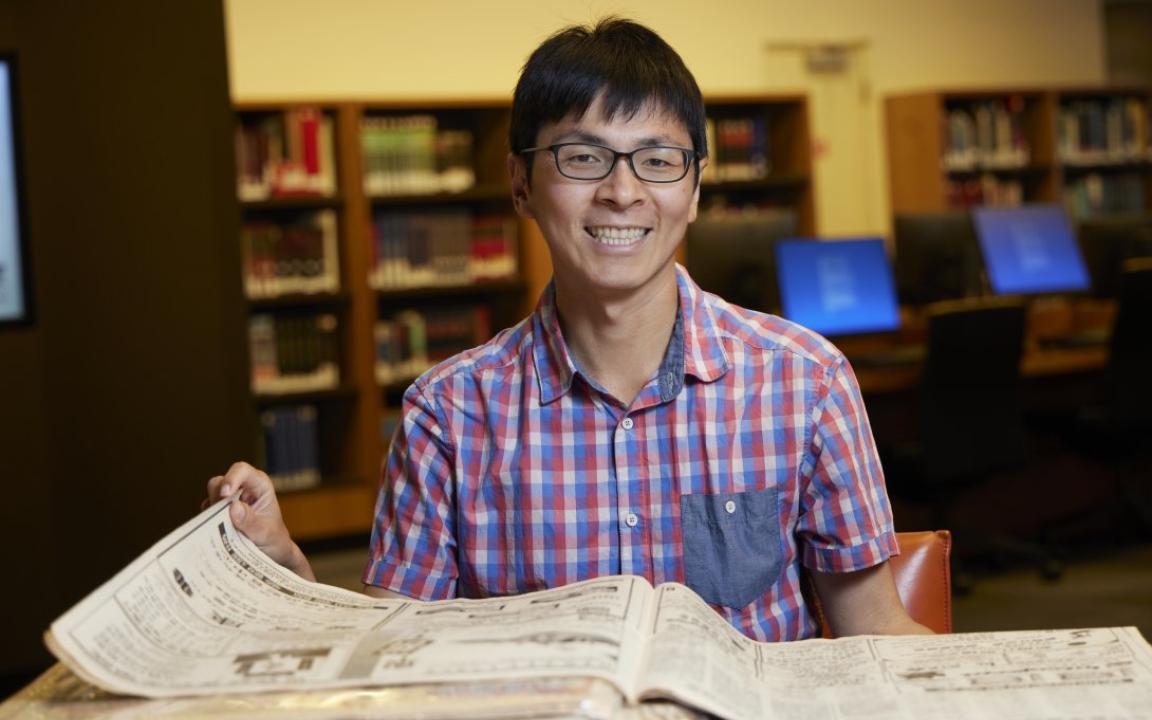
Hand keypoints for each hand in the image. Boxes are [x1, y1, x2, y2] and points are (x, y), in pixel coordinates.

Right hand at [203, 461, 315, 581]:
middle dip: (217, 500)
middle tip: (223, 520)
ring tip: (225, 532)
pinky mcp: (219, 514)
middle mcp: (242, 490)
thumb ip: (250, 521)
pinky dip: (206, 524)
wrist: (271, 555)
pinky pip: (205, 514)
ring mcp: (228, 502)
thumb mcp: (266, 533)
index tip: (225, 495)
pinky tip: (215, 537)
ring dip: (212, 514)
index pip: (242, 470)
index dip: (231, 478)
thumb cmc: (274, 539)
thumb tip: (233, 507)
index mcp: (259, 486)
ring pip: (210, 498)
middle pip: (219, 483)